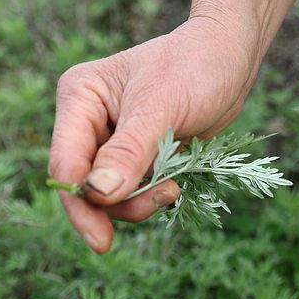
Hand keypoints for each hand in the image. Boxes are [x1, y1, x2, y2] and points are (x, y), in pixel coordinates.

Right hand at [47, 0, 298, 252]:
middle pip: (84, 187)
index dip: (80, 204)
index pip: (66, 164)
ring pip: (110, 196)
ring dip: (140, 201)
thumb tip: (98, 193)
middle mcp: (87, 120)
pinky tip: (175, 182)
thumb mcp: (162, 107)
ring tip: (174, 185)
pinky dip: (151, 195)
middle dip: (118, 205)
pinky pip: (133, 191)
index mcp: (80, 97)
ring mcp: (111, 140)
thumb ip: (130, 151)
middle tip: (161, 201)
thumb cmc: (196, 67)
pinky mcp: (136, 156)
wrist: (231, 59)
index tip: (101, 239)